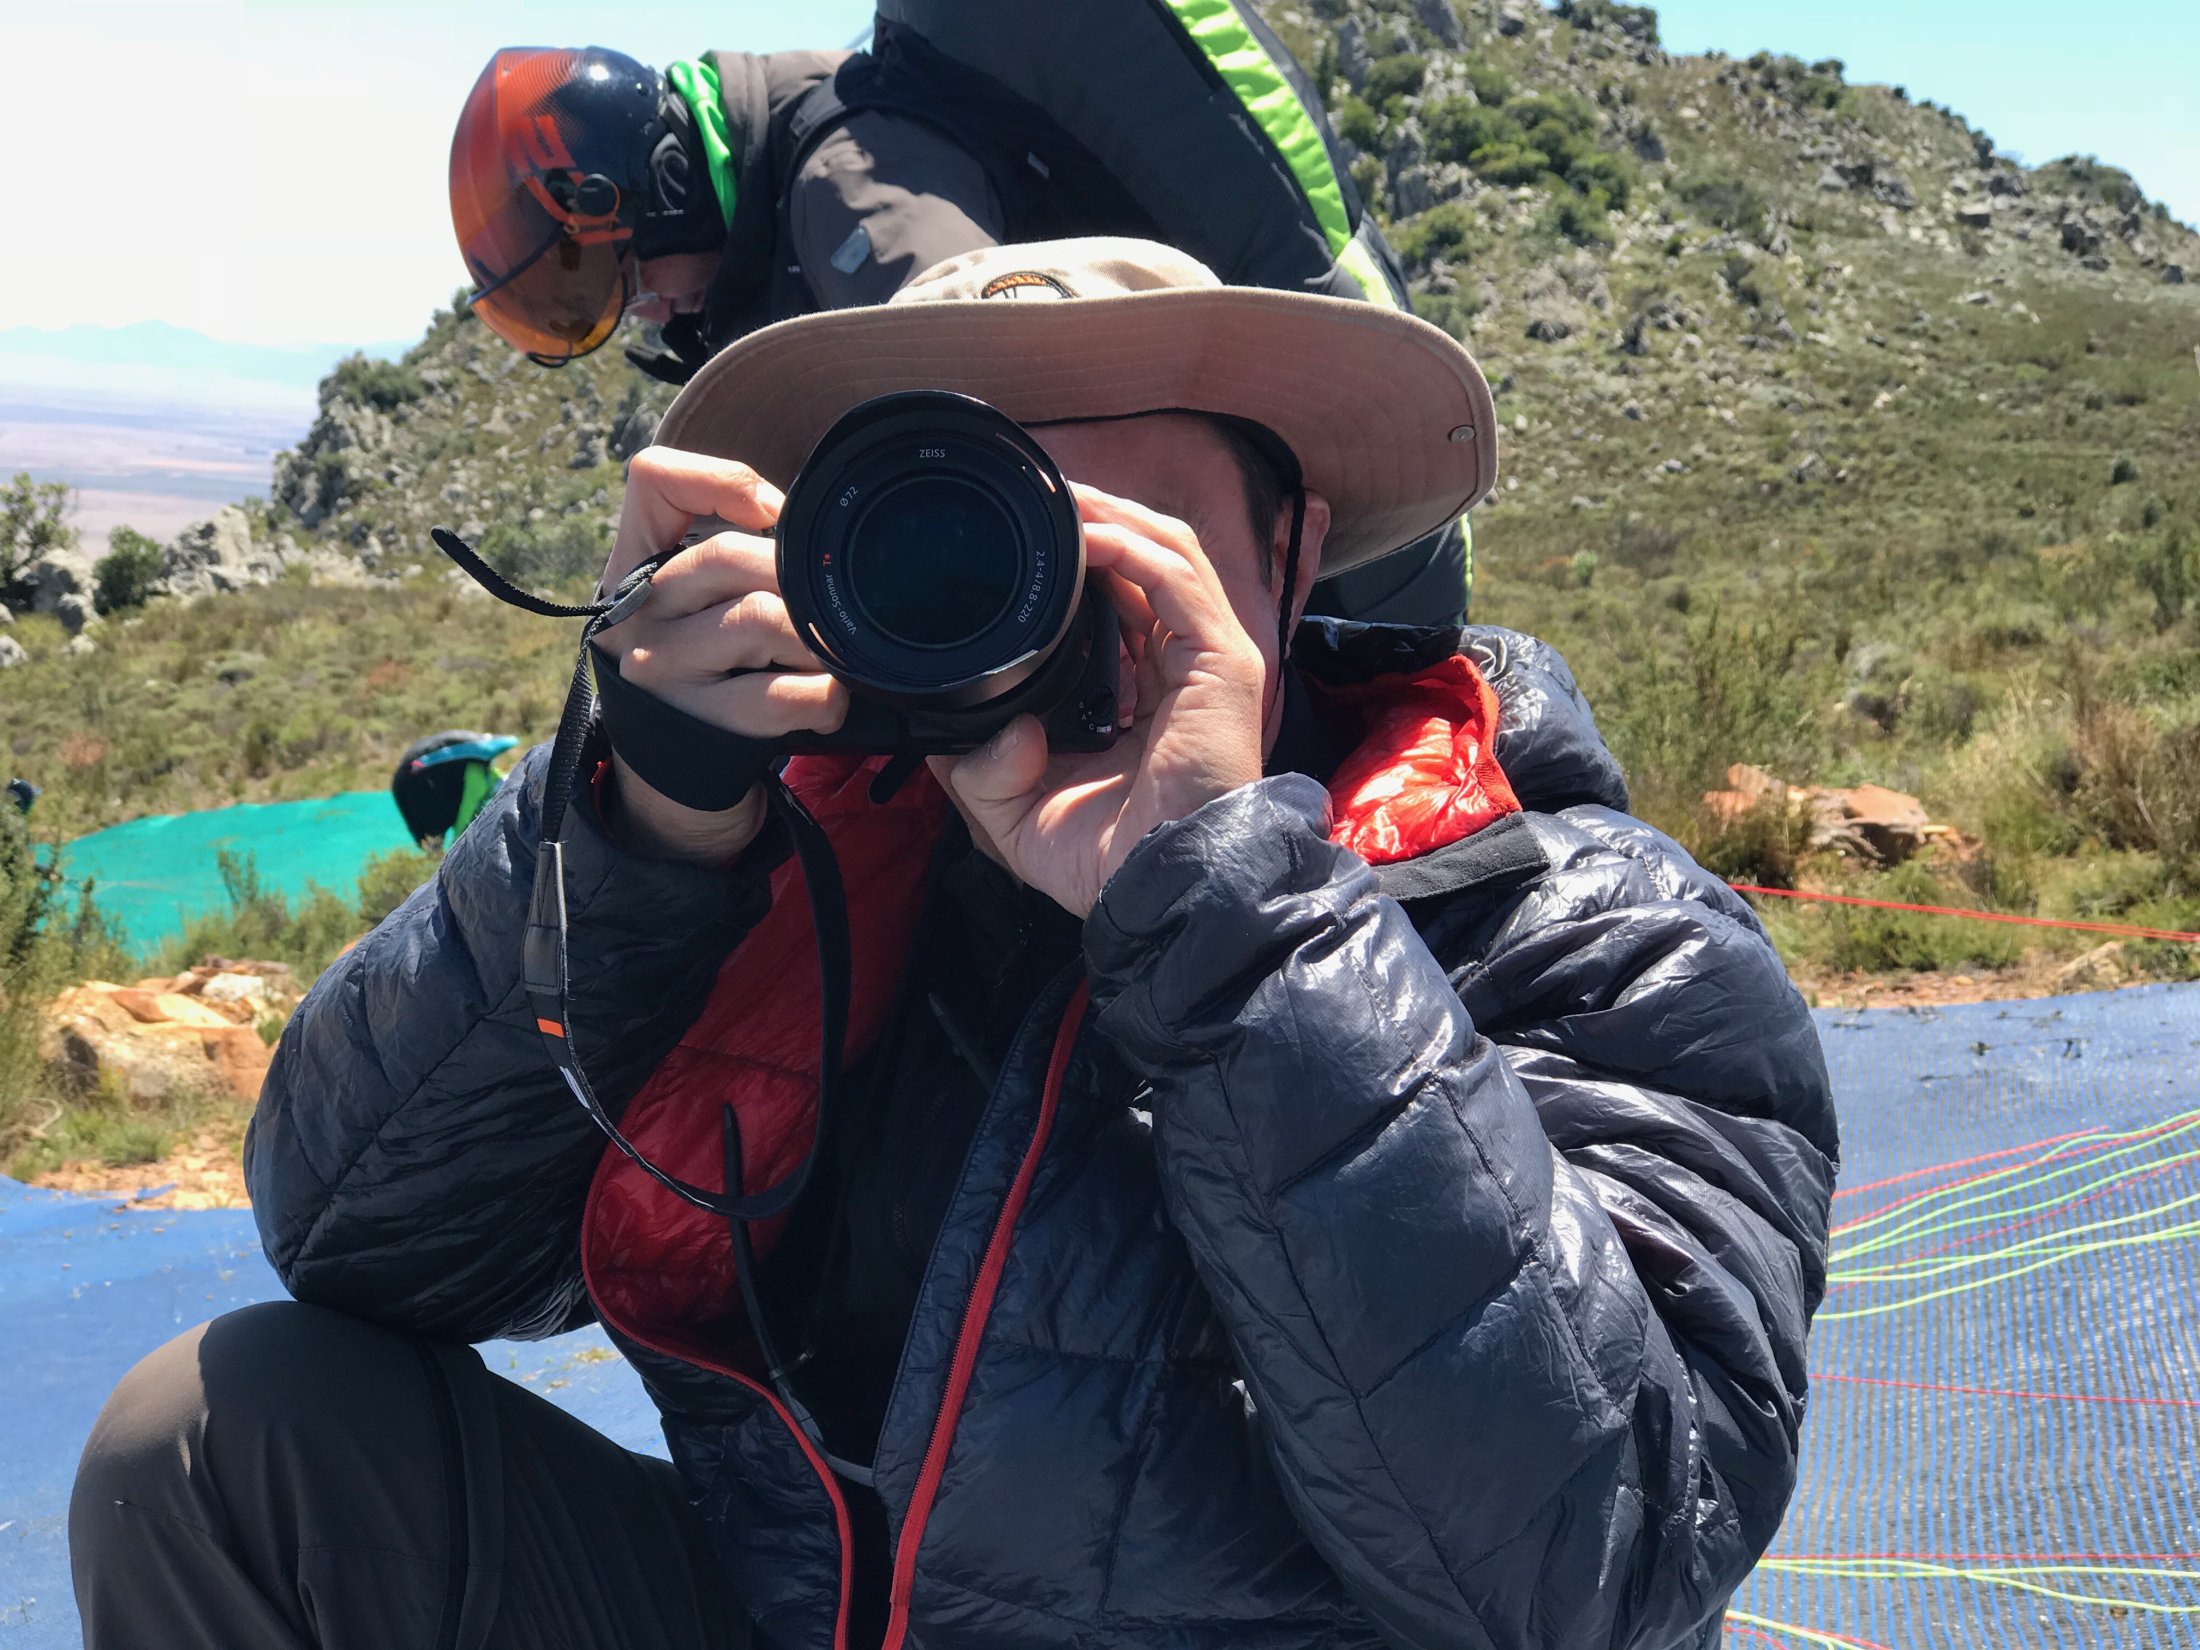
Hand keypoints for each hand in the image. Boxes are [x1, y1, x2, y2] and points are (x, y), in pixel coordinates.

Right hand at [595, 448, 848, 865]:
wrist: (674, 762)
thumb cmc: (704, 658)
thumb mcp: (696, 592)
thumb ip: (729, 538)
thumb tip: (788, 516)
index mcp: (636, 565)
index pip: (653, 481)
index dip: (723, 482)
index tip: (772, 514)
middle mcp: (637, 614)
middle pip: (729, 554)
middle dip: (794, 572)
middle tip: (822, 598)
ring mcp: (667, 671)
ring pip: (761, 619)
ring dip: (815, 634)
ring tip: (828, 648)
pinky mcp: (706, 723)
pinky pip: (782, 696)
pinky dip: (825, 693)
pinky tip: (831, 693)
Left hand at [931, 486, 1267, 915]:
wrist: (1161, 894)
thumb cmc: (1106, 864)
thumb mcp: (1014, 815)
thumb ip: (981, 769)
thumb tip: (978, 724)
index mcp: (1144, 696)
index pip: (1122, 601)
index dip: (1080, 561)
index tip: (1026, 541)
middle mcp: (1181, 668)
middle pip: (1147, 561)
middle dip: (1094, 519)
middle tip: (1037, 497)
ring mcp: (1208, 660)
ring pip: (1168, 552)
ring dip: (1111, 515)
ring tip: (1058, 496)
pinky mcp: (1222, 662)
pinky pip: (1177, 578)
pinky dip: (1131, 546)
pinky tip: (1086, 535)